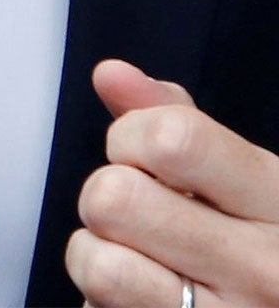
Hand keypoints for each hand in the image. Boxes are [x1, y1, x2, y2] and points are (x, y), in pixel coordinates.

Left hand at [66, 60, 278, 306]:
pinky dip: (102, 301)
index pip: (171, 138)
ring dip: (98, 257)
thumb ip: (176, 122)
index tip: (144, 158)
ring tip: (138, 261)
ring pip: (99, 263)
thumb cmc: (261, 251)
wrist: (274, 307)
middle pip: (114, 197)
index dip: (129, 137)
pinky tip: (142, 298)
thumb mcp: (243, 182)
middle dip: (106, 200)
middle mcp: (266, 267)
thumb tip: (111, 74)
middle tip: (140, 219)